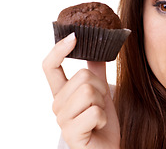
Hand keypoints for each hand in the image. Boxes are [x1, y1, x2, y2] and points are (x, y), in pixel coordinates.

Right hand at [43, 33, 119, 148]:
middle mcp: (57, 106)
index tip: (74, 36)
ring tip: (99, 115)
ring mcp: (62, 121)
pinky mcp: (71, 134)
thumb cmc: (103, 122)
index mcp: (62, 94)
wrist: (108, 148)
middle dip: (100, 88)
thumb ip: (96, 72)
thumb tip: (97, 47)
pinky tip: (99, 126)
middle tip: (101, 104)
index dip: (59, 50)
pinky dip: (103, 118)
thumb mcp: (100, 93)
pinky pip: (94, 112)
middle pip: (82, 77)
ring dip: (103, 103)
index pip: (50, 67)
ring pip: (88, 92)